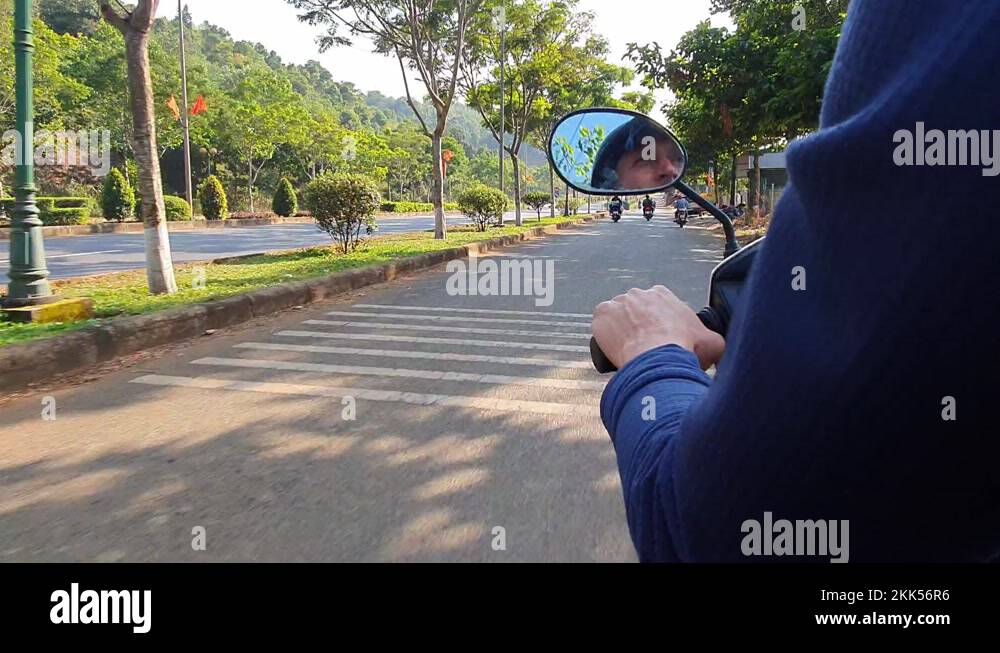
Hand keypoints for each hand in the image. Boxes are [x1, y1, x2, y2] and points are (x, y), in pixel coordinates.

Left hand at [592, 285, 725, 369]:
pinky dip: (604, 335)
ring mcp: (617, 302)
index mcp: (662, 294)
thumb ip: (715, 340)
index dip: (657, 324)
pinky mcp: (601, 315)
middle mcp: (638, 293)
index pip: (656, 306)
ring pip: (617, 318)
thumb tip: (717, 347)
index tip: (658, 339)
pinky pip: (600, 325)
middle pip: (635, 311)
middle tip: (642, 348)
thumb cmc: (685, 349)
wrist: (658, 358)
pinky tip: (612, 349)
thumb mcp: (713, 342)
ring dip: (621, 331)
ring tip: (628, 351)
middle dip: (638, 326)